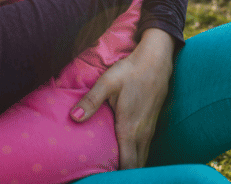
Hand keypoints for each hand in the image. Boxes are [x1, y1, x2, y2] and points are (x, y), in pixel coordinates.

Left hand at [70, 28, 173, 168]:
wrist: (156, 59)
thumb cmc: (130, 70)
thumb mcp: (107, 82)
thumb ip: (91, 101)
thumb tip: (73, 118)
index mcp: (129, 128)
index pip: (127, 164)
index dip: (116, 176)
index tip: (102, 178)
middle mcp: (142, 134)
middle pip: (136, 166)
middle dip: (123, 174)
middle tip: (106, 177)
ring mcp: (149, 130)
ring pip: (142, 158)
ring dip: (130, 166)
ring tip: (114, 171)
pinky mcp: (152, 124)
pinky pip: (145, 149)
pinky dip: (136, 157)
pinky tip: (126, 156)